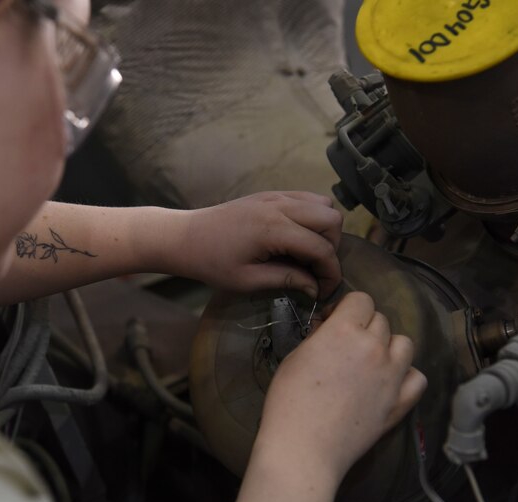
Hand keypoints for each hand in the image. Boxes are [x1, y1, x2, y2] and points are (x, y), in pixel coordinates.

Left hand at [180, 192, 343, 300]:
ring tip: (307, 252)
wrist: (185, 237)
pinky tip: (297, 236)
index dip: (331, 272)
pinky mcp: (271, 194)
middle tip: (315, 269)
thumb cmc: (211, 263)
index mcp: (274, 229)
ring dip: (324, 229)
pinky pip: (307, 197)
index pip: (321, 248)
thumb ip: (286, 280)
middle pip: (332, 219)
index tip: (324, 291)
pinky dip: (313, 215)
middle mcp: (280, 206)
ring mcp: (277, 196)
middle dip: (331, 247)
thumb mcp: (247, 280)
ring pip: (324, 204)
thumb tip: (315, 287)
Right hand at [256, 292, 426, 483]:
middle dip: (363, 327)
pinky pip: (417, 377)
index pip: (361, 299)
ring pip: (404, 343)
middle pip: (381, 320)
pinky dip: (406, 375)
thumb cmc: (288, 401)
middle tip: (345, 347)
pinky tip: (389, 383)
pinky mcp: (401, 402)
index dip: (346, 308)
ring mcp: (393, 375)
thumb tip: (329, 330)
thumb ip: (319, 337)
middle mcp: (374, 347)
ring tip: (370, 362)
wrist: (304, 447)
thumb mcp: (295, 357)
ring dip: (388, 346)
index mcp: (345, 330)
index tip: (333, 323)